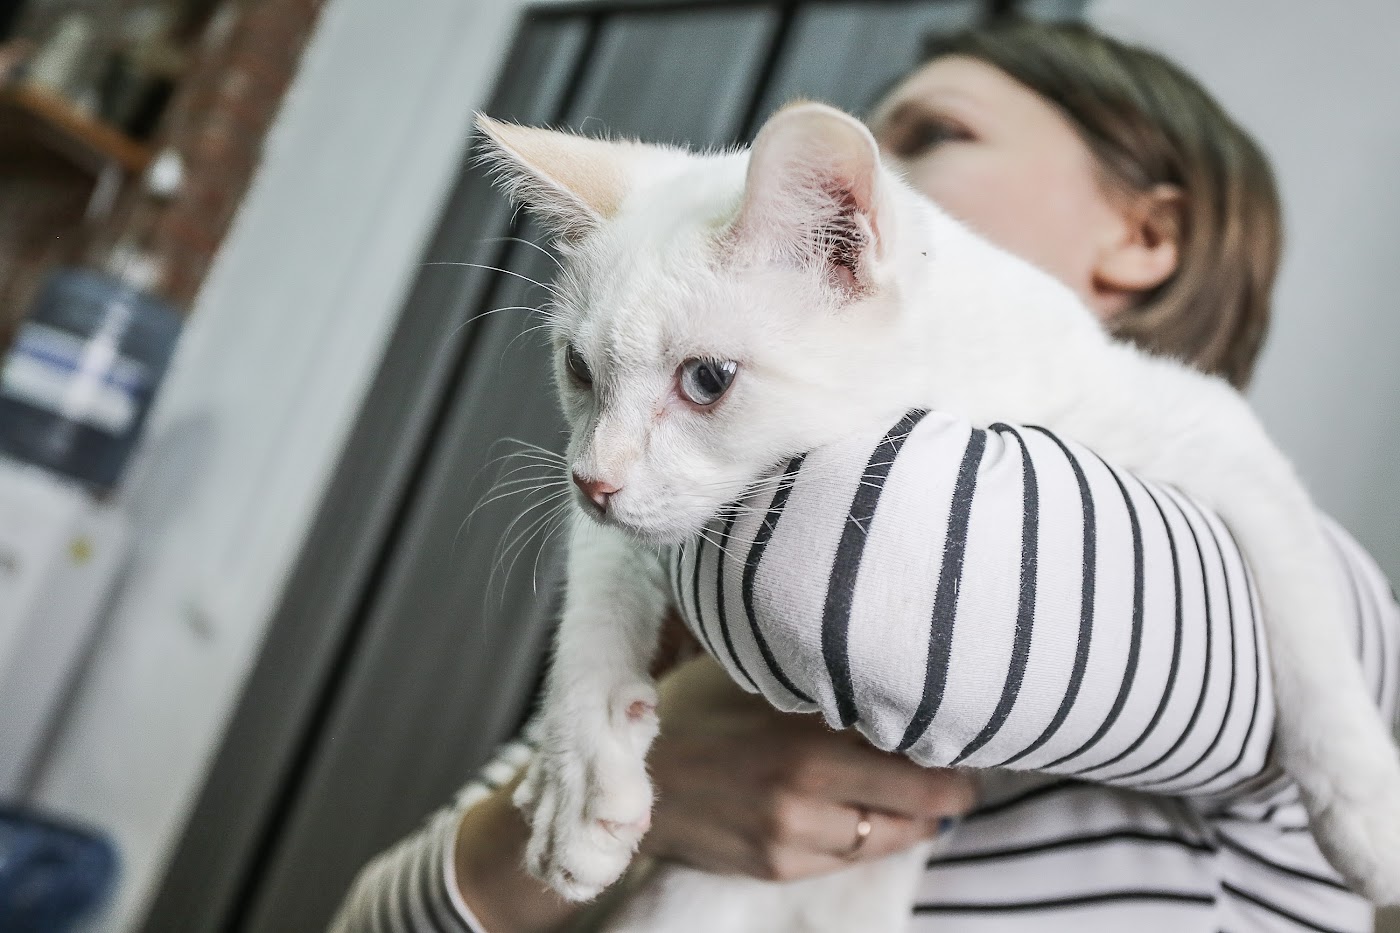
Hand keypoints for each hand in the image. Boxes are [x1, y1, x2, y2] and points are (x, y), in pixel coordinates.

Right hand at [641, 639, 977, 881]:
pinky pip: (851, 856)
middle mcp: (805, 793)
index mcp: (806, 738)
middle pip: (917, 801)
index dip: (948, 747)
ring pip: (889, 836)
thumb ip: (820, 682)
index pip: (909, 750)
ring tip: (934, 802)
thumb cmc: (695, 711)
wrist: (633, 780)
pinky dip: (875, 837)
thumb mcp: (758, 680)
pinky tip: (882, 818)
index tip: (965, 732)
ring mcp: (793, 837)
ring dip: (918, 821)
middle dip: (950, 791)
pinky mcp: (781, 866)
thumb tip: (889, 671)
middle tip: (967, 777)